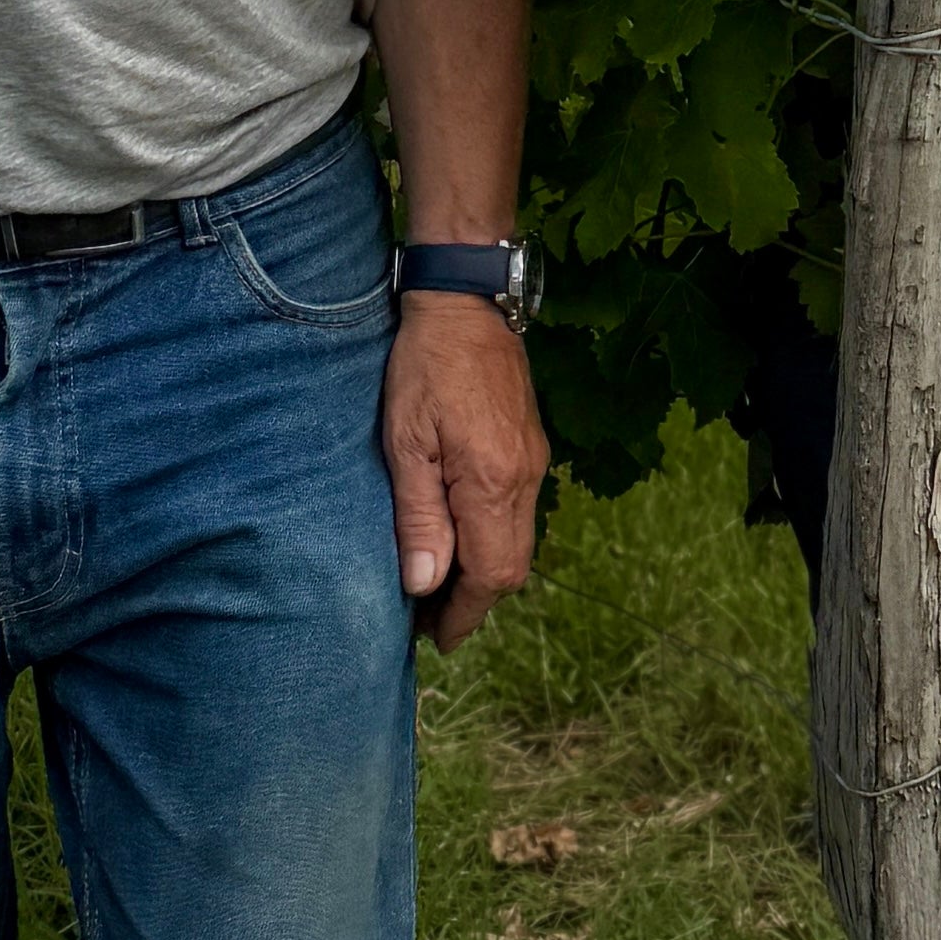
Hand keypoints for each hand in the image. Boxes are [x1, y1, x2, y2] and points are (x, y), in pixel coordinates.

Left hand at [381, 298, 547, 649]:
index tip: (434, 638)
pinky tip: (459, 536)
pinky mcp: (532, 448)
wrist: (467, 301)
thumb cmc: (424, 365)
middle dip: (474, 603)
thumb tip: (423, 584)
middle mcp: (525, 479)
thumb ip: (418, 515)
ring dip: (484, 573)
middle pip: (512, 569)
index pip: (490, 576)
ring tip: (438, 584)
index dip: (463, 615)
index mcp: (492, 481)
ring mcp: (534, 463)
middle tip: (430, 620)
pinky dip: (492, 540)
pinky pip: (520, 514)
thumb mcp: (406, 440)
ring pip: (519, 543)